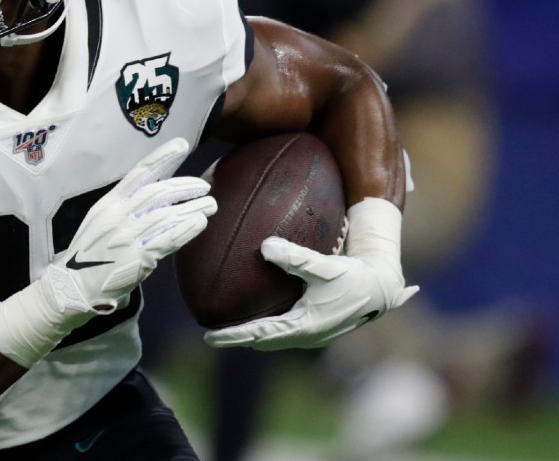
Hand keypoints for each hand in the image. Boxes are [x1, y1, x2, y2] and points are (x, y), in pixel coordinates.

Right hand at [45, 137, 216, 317]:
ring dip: (193, 207)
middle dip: (185, 186)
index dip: (161, 158)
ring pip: (167, 214)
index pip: (138, 174)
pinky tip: (199, 223)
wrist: (73, 287)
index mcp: (108, 204)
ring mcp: (127, 236)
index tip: (182, 145)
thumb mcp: (100, 223)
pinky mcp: (137, 257)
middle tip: (204, 186)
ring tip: (211, 204)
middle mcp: (118, 216)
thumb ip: (125, 208)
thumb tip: (157, 195)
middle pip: (157, 193)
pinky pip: (167, 239)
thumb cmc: (90, 254)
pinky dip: (185, 229)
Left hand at [204, 199, 417, 350]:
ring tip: (226, 329)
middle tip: (209, 336)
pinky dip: (264, 329)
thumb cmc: (353, 277)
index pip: (260, 334)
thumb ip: (296, 258)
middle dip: (236, 339)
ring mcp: (309, 334)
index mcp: (304, 326)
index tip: (209, 338)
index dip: (233, 336)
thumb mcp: (325, 266)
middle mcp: (305, 335)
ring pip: (271, 339)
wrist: (380, 289)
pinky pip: (281, 332)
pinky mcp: (312, 328)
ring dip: (250, 335)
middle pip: (261, 341)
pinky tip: (253, 318)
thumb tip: (265, 247)